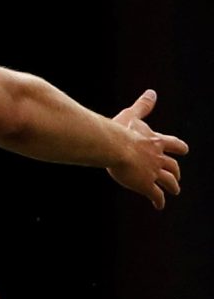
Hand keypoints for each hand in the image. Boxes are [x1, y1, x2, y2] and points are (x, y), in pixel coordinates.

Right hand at [106, 90, 188, 208]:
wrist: (115, 146)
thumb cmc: (120, 130)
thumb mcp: (132, 115)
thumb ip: (143, 105)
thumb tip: (151, 92)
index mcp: (156, 142)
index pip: (174, 144)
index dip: (179, 148)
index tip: (183, 150)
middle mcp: (158, 158)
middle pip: (173, 166)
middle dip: (176, 172)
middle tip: (176, 177)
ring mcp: (153, 172)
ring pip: (169, 182)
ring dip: (172, 187)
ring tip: (173, 191)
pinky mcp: (146, 184)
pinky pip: (156, 195)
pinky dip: (159, 201)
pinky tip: (159, 205)